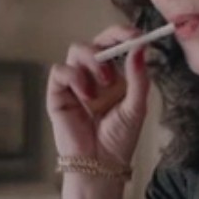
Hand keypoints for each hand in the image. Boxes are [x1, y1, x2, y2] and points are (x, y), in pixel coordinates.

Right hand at [46, 25, 150, 166]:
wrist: (101, 164)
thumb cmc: (119, 139)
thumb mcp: (136, 106)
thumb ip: (139, 77)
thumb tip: (141, 48)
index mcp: (114, 76)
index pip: (114, 45)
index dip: (122, 34)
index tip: (135, 34)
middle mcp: (93, 76)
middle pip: (94, 41)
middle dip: (108, 40)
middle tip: (121, 46)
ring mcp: (74, 83)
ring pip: (76, 50)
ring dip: (93, 60)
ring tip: (104, 84)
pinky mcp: (58, 93)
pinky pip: (61, 70)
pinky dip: (75, 77)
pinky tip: (87, 96)